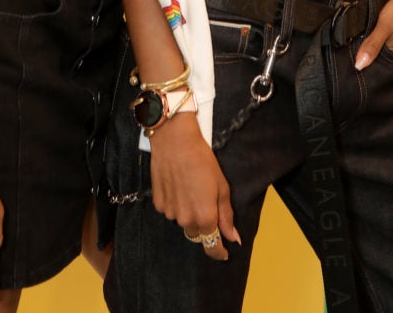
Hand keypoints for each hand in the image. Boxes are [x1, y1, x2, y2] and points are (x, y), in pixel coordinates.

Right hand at [149, 114, 240, 260]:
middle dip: (204, 224)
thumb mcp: (221, 186)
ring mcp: (170, 212)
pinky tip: (178, 185)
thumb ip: (226, 215)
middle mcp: (186, 219)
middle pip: (197, 233)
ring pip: (183, 221)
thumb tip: (233, 238)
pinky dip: (176, 203)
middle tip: (206, 201)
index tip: (224, 252)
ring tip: (190, 188)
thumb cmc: (202, 159)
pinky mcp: (158, 203)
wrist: (175, 140)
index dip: (219, 252)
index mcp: (205, 216)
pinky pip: (170, 211)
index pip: (212, 247)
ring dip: (188, 212)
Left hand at [354, 0, 392, 70]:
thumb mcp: (386, 25)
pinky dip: (384, 32)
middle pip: (382, 51)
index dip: (363, 58)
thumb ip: (373, 44)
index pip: (376, 60)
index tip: (349, 57)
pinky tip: (375, 27)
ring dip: (376, 40)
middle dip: (368, 49)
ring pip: (387, 42)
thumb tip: (359, 67)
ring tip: (358, 37)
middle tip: (348, 46)